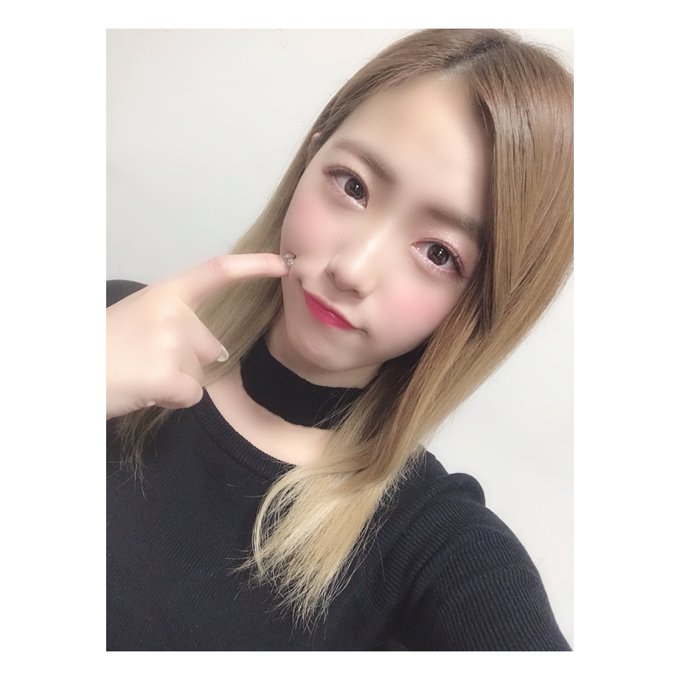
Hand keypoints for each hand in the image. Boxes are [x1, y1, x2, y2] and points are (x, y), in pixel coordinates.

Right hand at [106, 252, 289, 418]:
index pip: (217, 272)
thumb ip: (176, 322)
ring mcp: (173, 342)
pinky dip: (171, 399)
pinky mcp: (171, 374)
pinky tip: (144, 389)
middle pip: (211, 347)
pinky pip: (191, 395)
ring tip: (140, 374)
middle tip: (145, 361)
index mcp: (166, 294)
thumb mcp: (139, 318)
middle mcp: (175, 312)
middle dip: (188, 362)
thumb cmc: (101, 347)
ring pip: (200, 373)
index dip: (253, 267)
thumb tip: (214, 350)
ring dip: (177, 381)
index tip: (282, 264)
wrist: (65, 369)